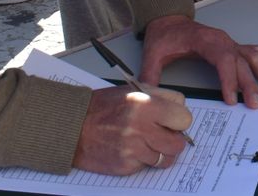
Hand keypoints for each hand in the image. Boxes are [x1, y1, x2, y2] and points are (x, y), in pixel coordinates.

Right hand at [72, 86, 192, 174]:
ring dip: (160, 152)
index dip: (180, 120)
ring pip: (166, 159)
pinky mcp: (125, 166)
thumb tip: (182, 109)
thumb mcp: (133, 90)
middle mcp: (140, 128)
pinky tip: (131, 149)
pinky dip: (142, 160)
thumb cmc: (102, 106)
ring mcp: (132, 150)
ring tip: (147, 143)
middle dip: (174, 140)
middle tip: (164, 135)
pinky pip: (146, 166)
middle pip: (178, 144)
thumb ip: (162, 97)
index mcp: (145, 105)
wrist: (72, 126)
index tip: (173, 121)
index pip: (184, 118)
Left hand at [138, 15, 257, 108]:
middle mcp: (222, 40)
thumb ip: (151, 74)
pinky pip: (253, 54)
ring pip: (254, 56)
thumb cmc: (164, 36)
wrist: (168, 20)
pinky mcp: (232, 47)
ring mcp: (229, 43)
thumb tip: (150, 96)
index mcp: (205, 40)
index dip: (229, 79)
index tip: (231, 100)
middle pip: (242, 61)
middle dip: (251, 84)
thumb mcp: (153, 53)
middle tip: (255, 105)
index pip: (223, 59)